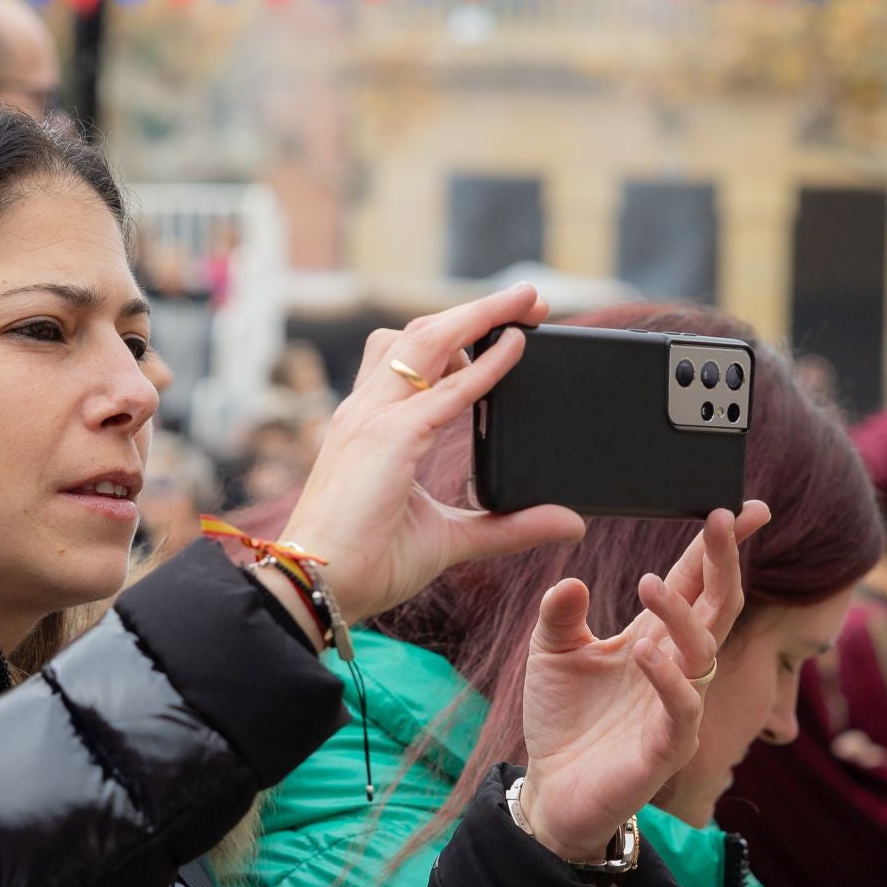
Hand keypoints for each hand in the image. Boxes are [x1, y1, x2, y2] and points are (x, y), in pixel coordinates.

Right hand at [277, 284, 586, 623]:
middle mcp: (368, 412)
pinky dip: (485, 365)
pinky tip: (517, 348)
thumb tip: (567, 522)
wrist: (319, 587)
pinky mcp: (388, 439)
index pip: (413, 358)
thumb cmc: (368, 563)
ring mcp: (374, 420)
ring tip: (526, 302)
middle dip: (476, 311)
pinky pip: (445, 390)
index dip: (459, 335)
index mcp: (372, 427)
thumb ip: (508, 526)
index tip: (504, 327)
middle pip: (422, 333)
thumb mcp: (451, 538)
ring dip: (480, 315)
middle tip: (531, 300)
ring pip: (427, 340)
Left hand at [518, 503, 770, 861]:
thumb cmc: (562, 718)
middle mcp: (676, 665)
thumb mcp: (550, 653)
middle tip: (721, 519)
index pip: (696, 582)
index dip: (717, 546)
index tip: (740, 507)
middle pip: (716, 605)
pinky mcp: (667, 747)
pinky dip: (668, 679)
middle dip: (724, 561)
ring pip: (703, 650)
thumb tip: (570, 580)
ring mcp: (677, 706)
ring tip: (649, 583)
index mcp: (654, 636)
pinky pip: (683, 709)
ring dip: (682, 613)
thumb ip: (559, 614)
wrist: (552, 789)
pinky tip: (646, 653)